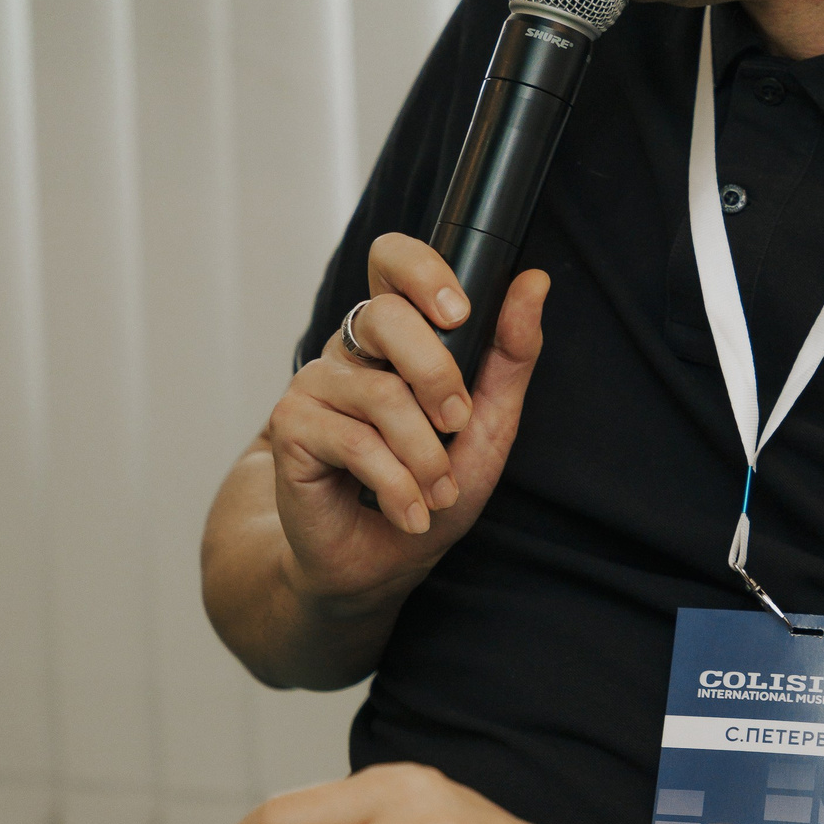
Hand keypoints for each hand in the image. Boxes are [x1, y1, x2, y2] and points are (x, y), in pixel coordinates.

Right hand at [266, 235, 547, 607]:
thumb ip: (509, 355)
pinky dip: (397, 485)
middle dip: (437, 374)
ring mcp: (314, 385)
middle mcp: (350, 350)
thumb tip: (533, 283)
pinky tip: (410, 511)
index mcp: (395, 336)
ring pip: (381, 394)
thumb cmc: (426, 488)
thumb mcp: (486, 423)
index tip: (459, 312)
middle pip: (385, 316)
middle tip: (459, 424)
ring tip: (439, 492)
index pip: (392, 261)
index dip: (422, 270)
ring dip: (426, 456)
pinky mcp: (290, 427)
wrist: (371, 561)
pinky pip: (355, 442)